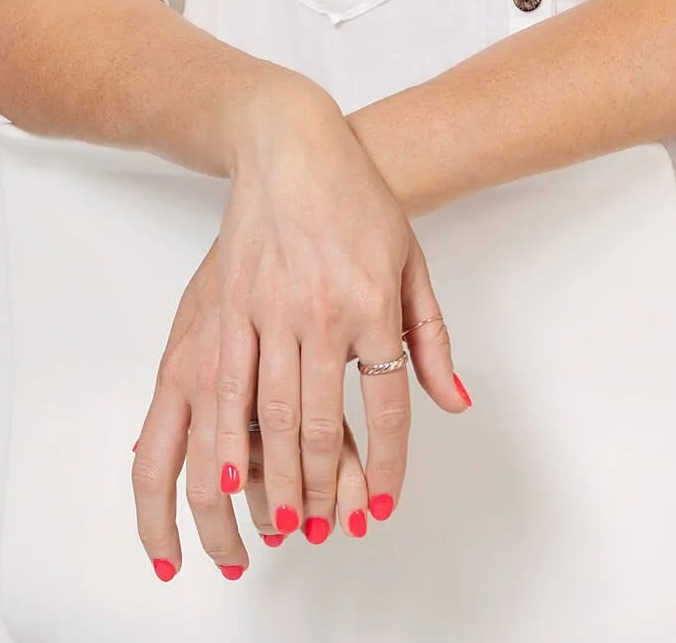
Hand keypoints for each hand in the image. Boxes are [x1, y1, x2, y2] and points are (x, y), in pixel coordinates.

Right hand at [130, 78, 468, 579]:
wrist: (292, 147)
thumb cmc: (356, 198)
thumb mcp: (410, 260)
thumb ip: (431, 337)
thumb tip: (453, 402)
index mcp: (372, 302)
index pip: (386, 402)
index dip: (388, 463)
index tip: (382, 502)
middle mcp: (319, 312)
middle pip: (322, 424)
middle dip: (324, 488)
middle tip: (325, 528)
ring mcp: (267, 311)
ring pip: (269, 417)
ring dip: (274, 481)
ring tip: (282, 523)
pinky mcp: (226, 308)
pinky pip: (222, 389)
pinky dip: (224, 441)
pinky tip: (226, 478)